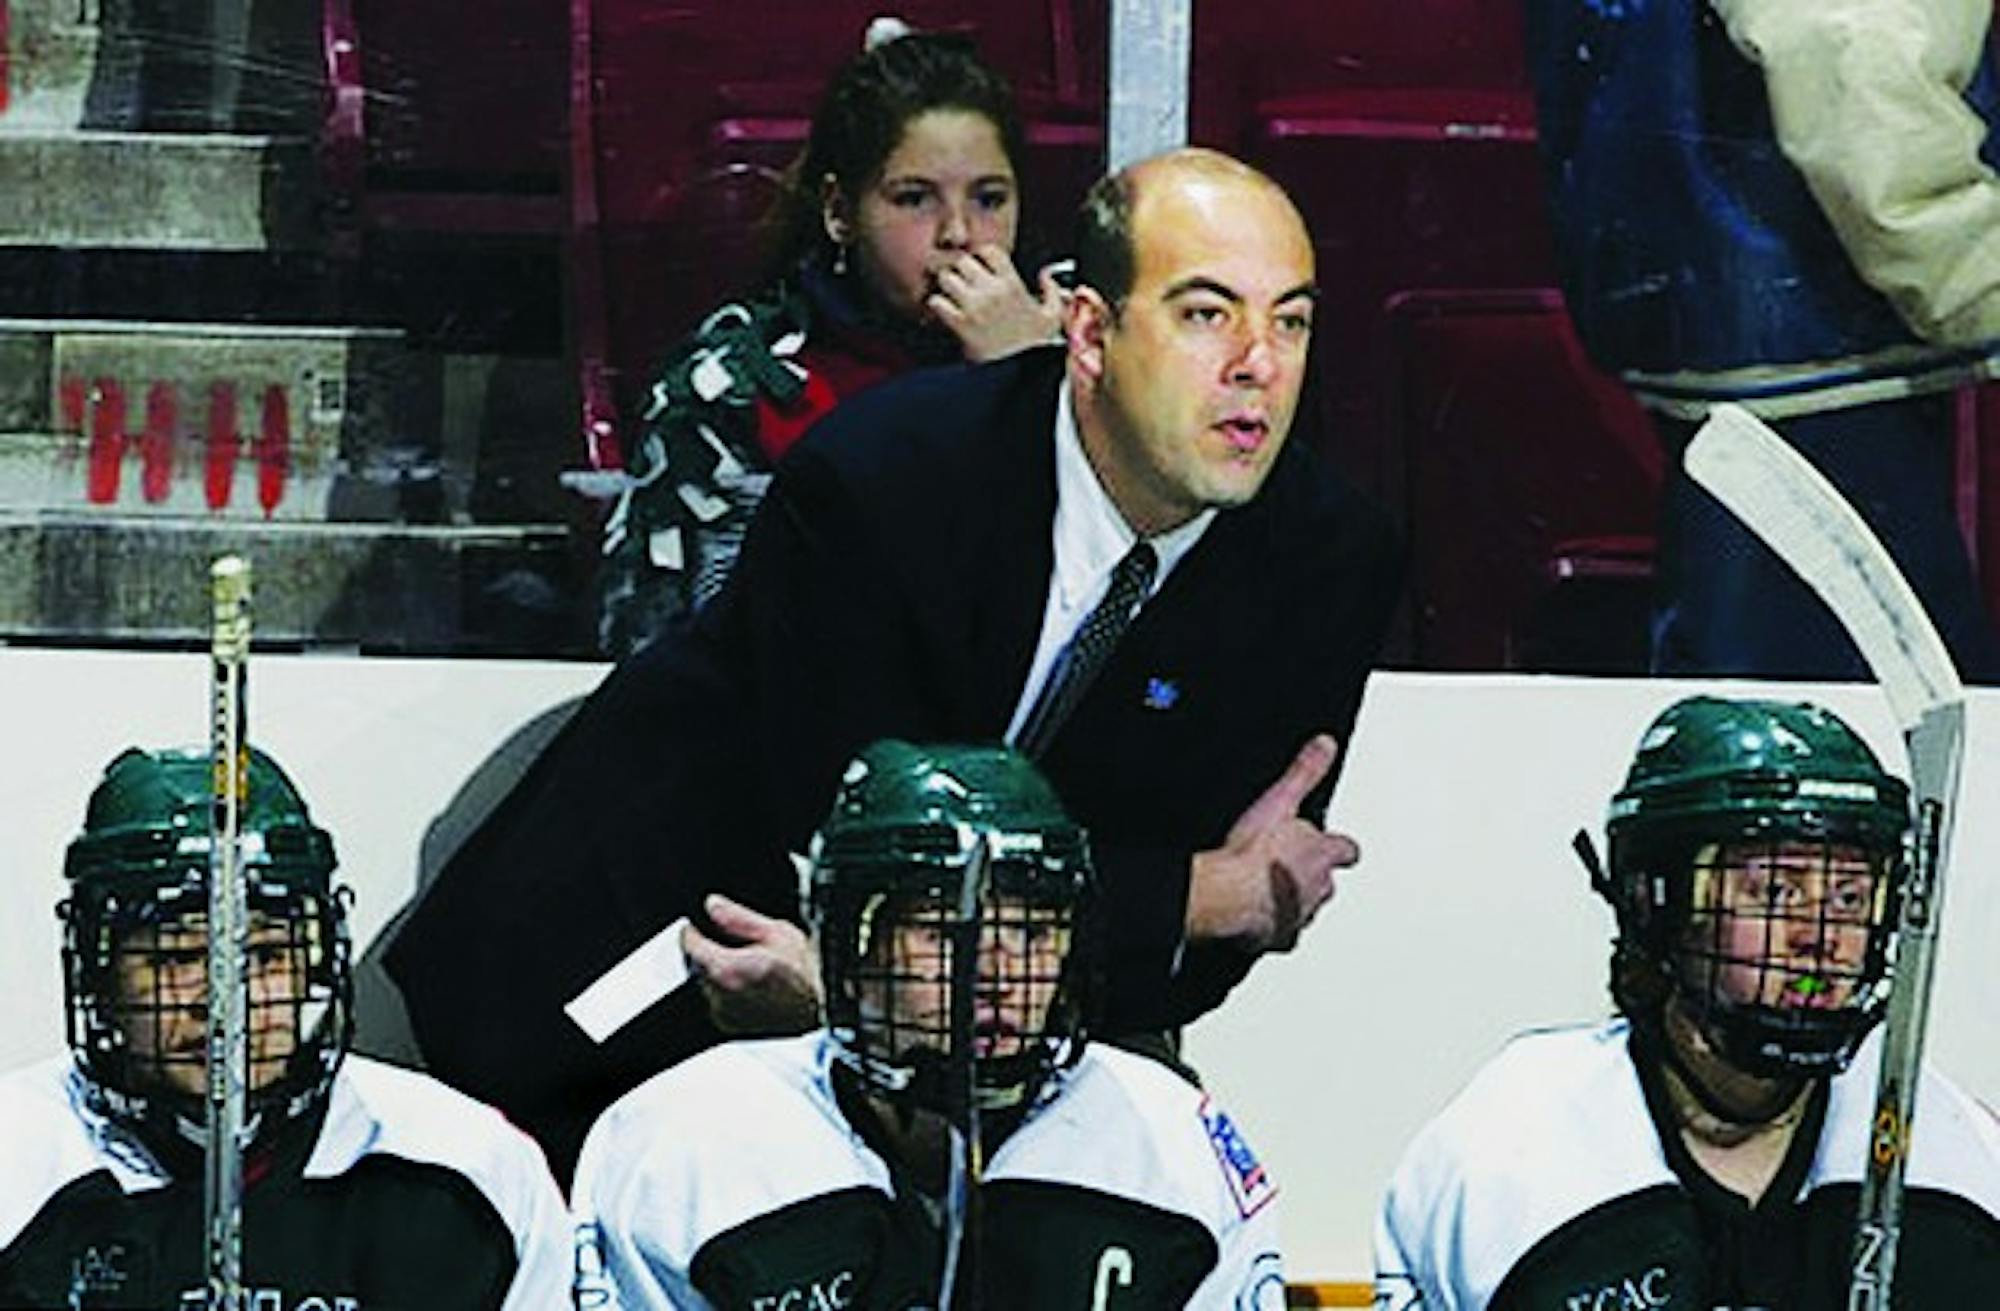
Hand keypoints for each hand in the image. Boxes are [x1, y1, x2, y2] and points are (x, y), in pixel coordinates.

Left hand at [682, 893, 821, 1035]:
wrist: (824, 1014)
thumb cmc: (808, 977)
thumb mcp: (778, 933)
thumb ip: (738, 917)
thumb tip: (713, 905)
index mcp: (726, 968)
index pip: (688, 942)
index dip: (696, 929)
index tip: (704, 925)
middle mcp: (718, 995)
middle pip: (696, 963)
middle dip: (712, 952)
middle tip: (742, 947)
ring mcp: (723, 1014)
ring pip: (706, 983)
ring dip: (720, 973)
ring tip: (753, 968)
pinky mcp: (730, 1027)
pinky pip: (719, 1002)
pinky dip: (729, 993)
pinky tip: (755, 988)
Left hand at [927, 246, 1066, 361]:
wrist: (1022, 375)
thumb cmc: (1036, 348)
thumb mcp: (1054, 316)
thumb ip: (1052, 291)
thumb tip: (1047, 276)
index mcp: (1013, 284)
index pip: (989, 251)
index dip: (981, 255)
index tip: (979, 264)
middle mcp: (992, 291)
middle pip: (963, 261)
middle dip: (959, 270)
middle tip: (962, 281)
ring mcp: (975, 307)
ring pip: (946, 278)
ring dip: (945, 285)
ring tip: (951, 295)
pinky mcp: (960, 325)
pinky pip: (936, 302)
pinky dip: (935, 305)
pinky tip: (943, 311)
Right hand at [1185, 734, 1355, 952]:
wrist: (1226, 896)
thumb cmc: (1250, 855)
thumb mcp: (1278, 799)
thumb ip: (1304, 771)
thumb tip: (1325, 745)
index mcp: (1323, 856)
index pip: (1346, 850)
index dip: (1340, 848)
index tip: (1337, 846)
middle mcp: (1319, 890)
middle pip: (1327, 883)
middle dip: (1312, 876)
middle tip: (1290, 866)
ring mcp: (1300, 916)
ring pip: (1305, 909)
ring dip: (1292, 901)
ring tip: (1268, 890)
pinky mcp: (1278, 938)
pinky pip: (1281, 934)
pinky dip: (1271, 927)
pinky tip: (1252, 917)